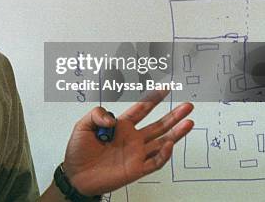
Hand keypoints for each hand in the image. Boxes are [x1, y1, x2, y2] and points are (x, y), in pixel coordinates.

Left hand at [62, 90, 193, 195]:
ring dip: (176, 133)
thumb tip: (112, 117)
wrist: (75, 175)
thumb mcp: (82, 125)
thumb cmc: (78, 151)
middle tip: (187, 106)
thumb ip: (97, 115)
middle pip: (158, 124)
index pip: (141, 109)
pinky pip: (155, 162)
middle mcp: (132, 139)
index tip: (164, 89)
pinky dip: (164, 154)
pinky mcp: (136, 169)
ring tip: (189, 122)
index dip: (152, 99)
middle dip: (173, 115)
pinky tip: (169, 144)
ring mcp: (136, 154)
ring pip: (162, 142)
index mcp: (120, 126)